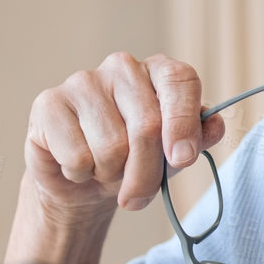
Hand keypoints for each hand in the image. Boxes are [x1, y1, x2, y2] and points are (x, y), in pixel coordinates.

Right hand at [25, 52, 226, 222]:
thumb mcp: (173, 156)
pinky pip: (78, 156)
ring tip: (104, 170)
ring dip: (111, 175)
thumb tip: (214, 127)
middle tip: (137, 195)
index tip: (182, 159)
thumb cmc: (132, 162)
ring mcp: (83, 81)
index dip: (184, 123)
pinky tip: (77, 165)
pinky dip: (81, 174)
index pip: (181, 80)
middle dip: (146, 174)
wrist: (82, 183)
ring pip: (111, 146)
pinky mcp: (49, 104)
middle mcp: (122, 68)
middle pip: (148, 125)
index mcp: (158, 72)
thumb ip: (197, 139)